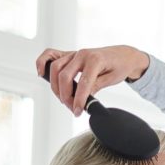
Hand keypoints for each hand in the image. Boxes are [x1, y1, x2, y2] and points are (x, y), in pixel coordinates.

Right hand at [34, 45, 149, 115]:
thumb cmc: (119, 66)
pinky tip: (41, 74)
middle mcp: (82, 54)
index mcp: (95, 60)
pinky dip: (42, 63)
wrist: (123, 55)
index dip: (78, 100)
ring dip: (56, 87)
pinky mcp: (70, 54)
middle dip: (66, 96)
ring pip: (55, 68)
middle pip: (64, 76)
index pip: (83, 83)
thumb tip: (83, 99)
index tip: (77, 112)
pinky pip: (50, 54)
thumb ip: (95, 87)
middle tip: (72, 108)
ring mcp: (74, 53)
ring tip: (64, 99)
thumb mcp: (111, 79)